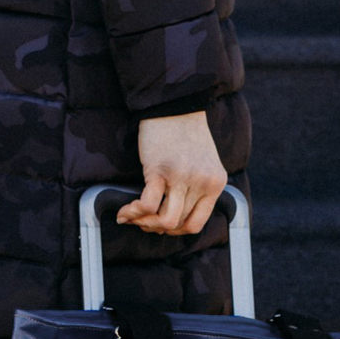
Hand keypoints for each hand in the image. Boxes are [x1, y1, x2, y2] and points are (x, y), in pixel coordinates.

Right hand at [119, 112, 226, 235]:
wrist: (173, 107)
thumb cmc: (185, 135)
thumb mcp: (203, 165)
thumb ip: (197, 188)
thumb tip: (174, 219)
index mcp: (215, 184)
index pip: (196, 224)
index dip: (176, 231)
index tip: (162, 226)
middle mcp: (202, 183)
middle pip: (178, 224)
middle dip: (155, 228)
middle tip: (142, 222)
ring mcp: (182, 178)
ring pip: (165, 221)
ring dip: (145, 223)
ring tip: (132, 217)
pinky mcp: (159, 171)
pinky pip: (148, 205)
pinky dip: (133, 212)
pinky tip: (124, 211)